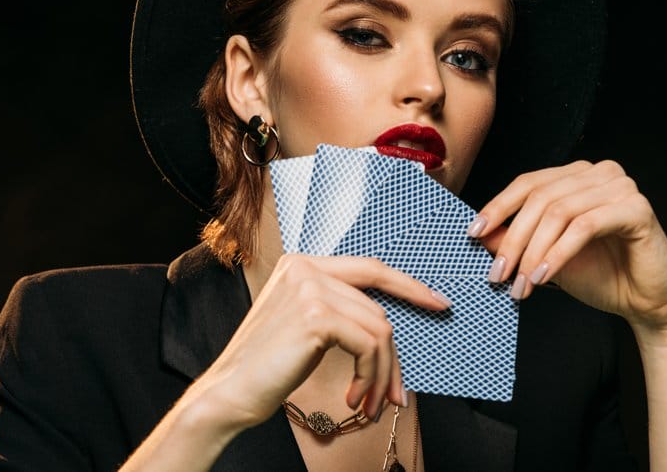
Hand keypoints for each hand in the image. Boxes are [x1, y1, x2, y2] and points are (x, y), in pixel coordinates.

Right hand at [197, 254, 449, 429]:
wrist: (229, 392)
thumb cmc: (265, 368)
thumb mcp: (302, 326)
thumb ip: (336, 310)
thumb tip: (387, 327)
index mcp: (300, 264)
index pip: (369, 268)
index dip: (408, 285)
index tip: (437, 303)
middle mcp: (305, 268)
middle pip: (377, 306)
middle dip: (392, 356)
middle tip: (396, 392)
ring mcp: (310, 289)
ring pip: (378, 329)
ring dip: (381, 374)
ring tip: (369, 402)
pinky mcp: (316, 316)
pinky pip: (369, 345)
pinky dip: (370, 376)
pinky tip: (353, 397)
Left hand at [469, 160, 666, 331]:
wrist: (647, 302)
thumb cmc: (600, 275)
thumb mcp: (545, 256)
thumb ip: (516, 240)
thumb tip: (478, 233)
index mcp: (577, 175)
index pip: (528, 183)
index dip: (497, 207)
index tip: (472, 234)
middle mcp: (599, 172)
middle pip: (540, 198)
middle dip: (513, 239)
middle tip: (497, 274)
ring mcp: (621, 186)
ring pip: (558, 212)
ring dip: (533, 252)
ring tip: (519, 284)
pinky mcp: (637, 208)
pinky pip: (584, 227)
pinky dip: (557, 254)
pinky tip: (542, 277)